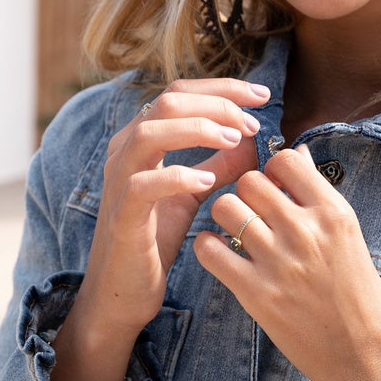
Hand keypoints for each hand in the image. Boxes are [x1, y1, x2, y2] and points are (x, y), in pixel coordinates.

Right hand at [50, 78, 269, 380]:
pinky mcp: (122, 215)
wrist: (122, 292)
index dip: (222, 88)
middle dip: (216, 104)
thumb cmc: (156, 239)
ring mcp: (119, 181)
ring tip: (235, 139)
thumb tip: (255, 137)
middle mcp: (124, 151)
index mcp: (141, 139)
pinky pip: (143, 185)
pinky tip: (209, 181)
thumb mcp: (194, 193)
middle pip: (167, 100)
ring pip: (150, 133)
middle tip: (253, 122)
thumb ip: (221, 162)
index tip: (262, 95)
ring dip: (198, 130)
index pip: (179, 92)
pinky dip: (178, 176)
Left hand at [193, 143, 380, 380]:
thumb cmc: (359, 297)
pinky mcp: (256, 293)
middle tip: (250, 213)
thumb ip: (320, 198)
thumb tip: (297, 157)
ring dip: (224, 217)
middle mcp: (305, 231)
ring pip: (225, 208)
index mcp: (334, 213)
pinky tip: (221, 255)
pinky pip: (210, 250)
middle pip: (249, 181)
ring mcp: (279, 262)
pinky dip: (208, 247)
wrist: (363, 357)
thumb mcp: (350, 239)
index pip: (286, 161)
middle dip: (245, 193)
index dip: (272, 170)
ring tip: (234, 233)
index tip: (274, 189)